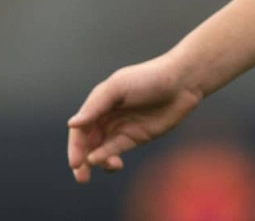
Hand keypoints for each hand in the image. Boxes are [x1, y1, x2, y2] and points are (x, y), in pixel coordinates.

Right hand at [67, 56, 200, 182]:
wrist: (182, 82)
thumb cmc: (149, 78)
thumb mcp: (118, 87)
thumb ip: (95, 106)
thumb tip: (72, 124)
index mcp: (99, 102)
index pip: (80, 128)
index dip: (75, 146)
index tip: (75, 162)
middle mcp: (107, 116)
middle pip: (87, 141)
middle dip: (81, 159)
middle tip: (81, 176)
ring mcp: (121, 127)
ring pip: (100, 149)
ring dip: (97, 161)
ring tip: (104, 165)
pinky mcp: (136, 136)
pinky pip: (116, 151)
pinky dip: (109, 158)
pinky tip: (113, 162)